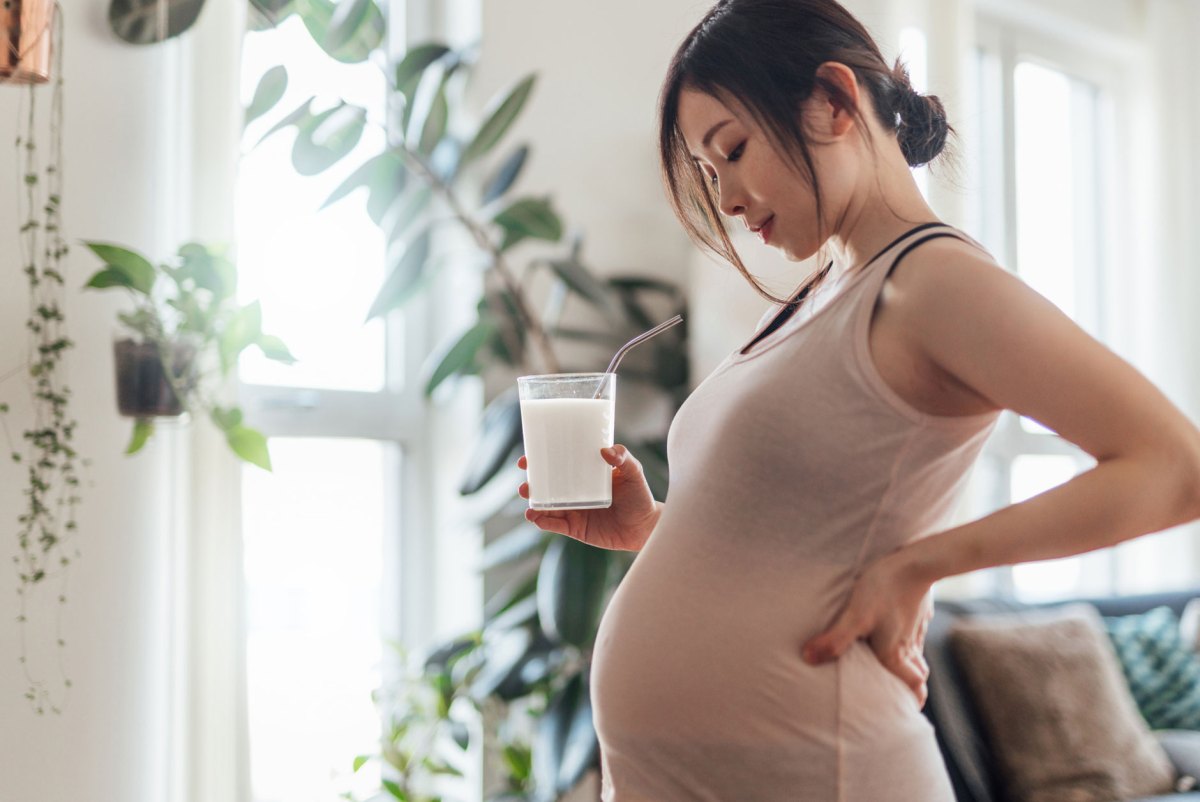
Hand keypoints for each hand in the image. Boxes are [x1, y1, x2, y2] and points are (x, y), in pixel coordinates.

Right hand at [518, 445, 659, 551]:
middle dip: (531, 484)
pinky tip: (535, 517)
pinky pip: (555, 525)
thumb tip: (606, 451)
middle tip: (526, 483)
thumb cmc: (639, 496)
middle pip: (546, 486)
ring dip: (534, 503)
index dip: (541, 460)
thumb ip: (624, 459)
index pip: (559, 464)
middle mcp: (575, 491)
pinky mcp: (575, 528)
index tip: (528, 458)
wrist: (645, 527)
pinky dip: (543, 522)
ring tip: (529, 500)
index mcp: (584, 474)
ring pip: (547, 506)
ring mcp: (574, 510)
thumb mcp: (634, 473)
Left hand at [801, 551, 933, 707]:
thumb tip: (808, 659)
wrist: (916, 561)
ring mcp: (916, 628)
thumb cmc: (884, 588)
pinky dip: (908, 640)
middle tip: (897, 694)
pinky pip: (915, 633)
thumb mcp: (855, 616)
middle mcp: (909, 645)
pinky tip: (895, 631)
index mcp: (895, 654)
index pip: (914, 687)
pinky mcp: (918, 610)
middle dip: (910, 687)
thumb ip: (834, 640)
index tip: (906, 712)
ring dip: (909, 665)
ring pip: (917, 655)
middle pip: (918, 675)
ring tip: (893, 667)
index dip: (913, 701)